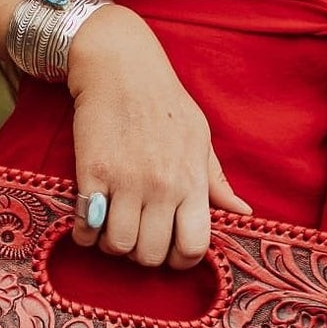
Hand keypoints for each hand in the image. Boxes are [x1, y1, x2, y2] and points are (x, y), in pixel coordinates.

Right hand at [65, 3, 251, 269]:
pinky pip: (86, 227)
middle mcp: (161, 186)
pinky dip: (84, 234)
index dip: (181, 260)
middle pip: (151, 255)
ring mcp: (125, 182)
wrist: (121, 67)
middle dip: (143, 254)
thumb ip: (216, 180)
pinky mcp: (92, 174)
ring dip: (112, 244)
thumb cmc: (165, 101)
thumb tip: (242, 212)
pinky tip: (89, 219)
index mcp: (192, 180)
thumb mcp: (200, 137)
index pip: (194, 247)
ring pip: (118, 246)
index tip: (170, 250)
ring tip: (112, 227)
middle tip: (137, 236)